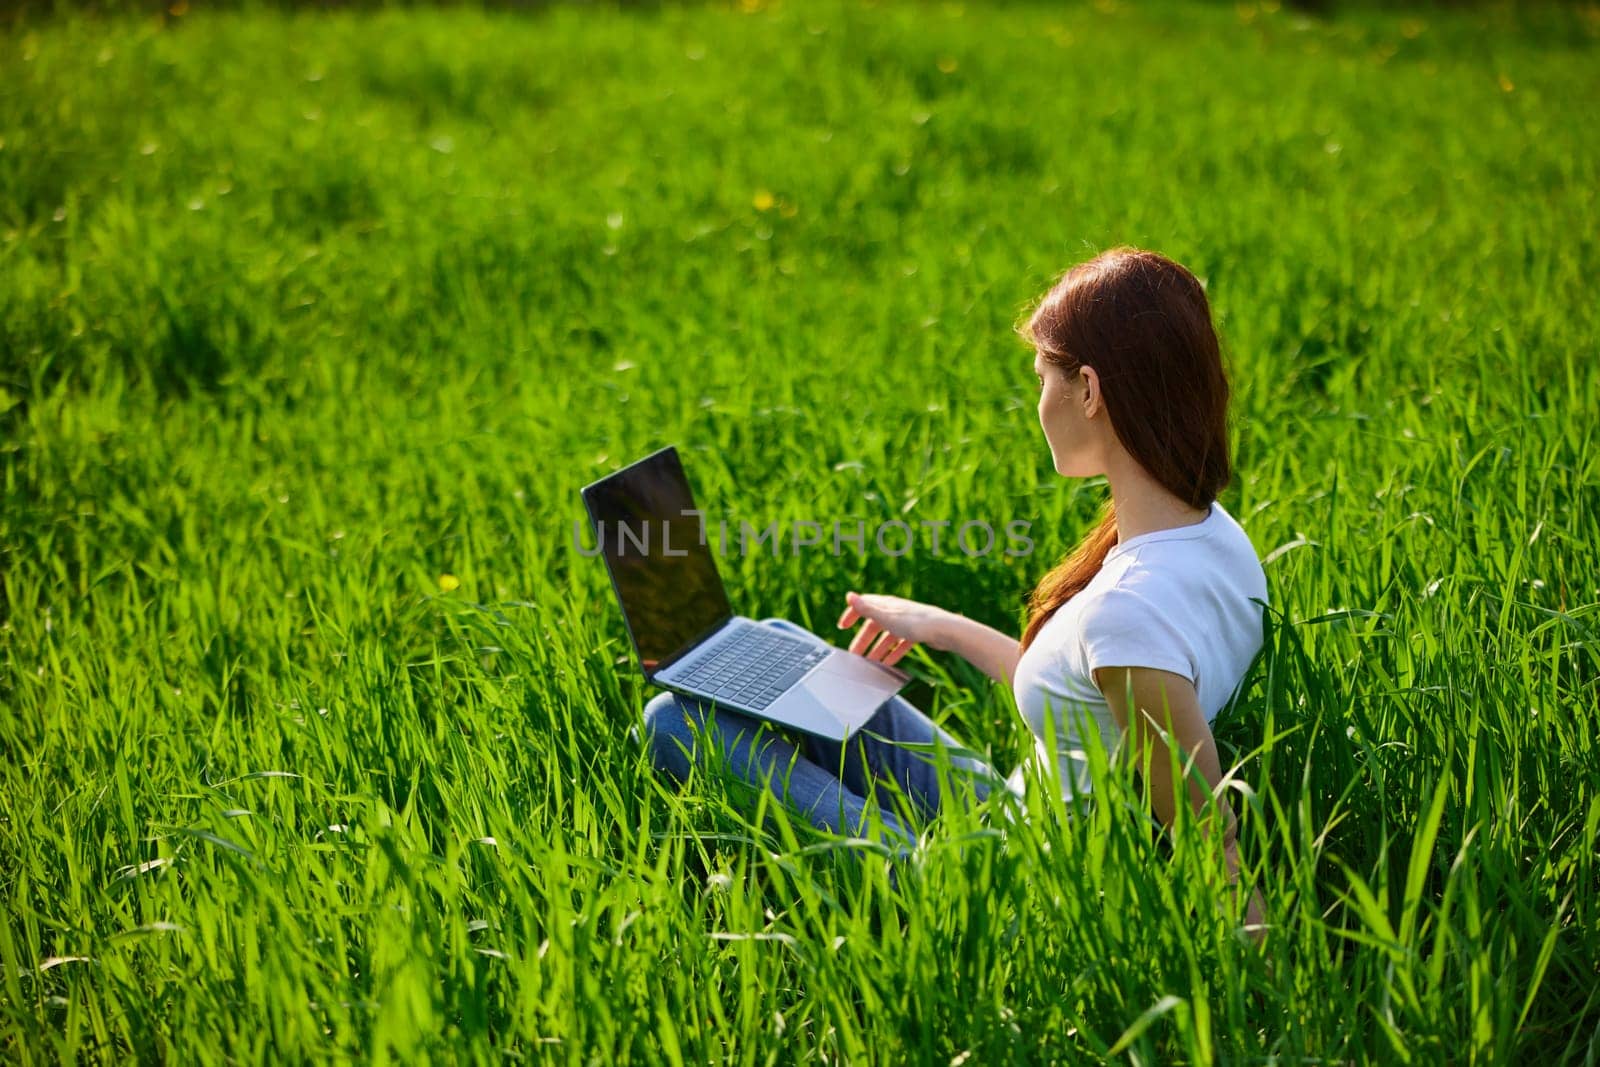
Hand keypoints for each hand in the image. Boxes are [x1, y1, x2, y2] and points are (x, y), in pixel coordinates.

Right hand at [835, 590, 950, 665]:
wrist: (946, 631)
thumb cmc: (917, 623)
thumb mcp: (887, 618)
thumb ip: (866, 609)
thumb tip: (849, 596)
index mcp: (886, 605)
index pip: (863, 605)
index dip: (851, 615)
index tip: (843, 626)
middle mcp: (896, 611)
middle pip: (874, 625)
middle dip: (864, 640)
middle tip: (856, 655)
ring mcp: (907, 622)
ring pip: (887, 636)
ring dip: (878, 649)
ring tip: (871, 663)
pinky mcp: (917, 632)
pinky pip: (901, 643)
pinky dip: (893, 652)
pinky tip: (890, 663)